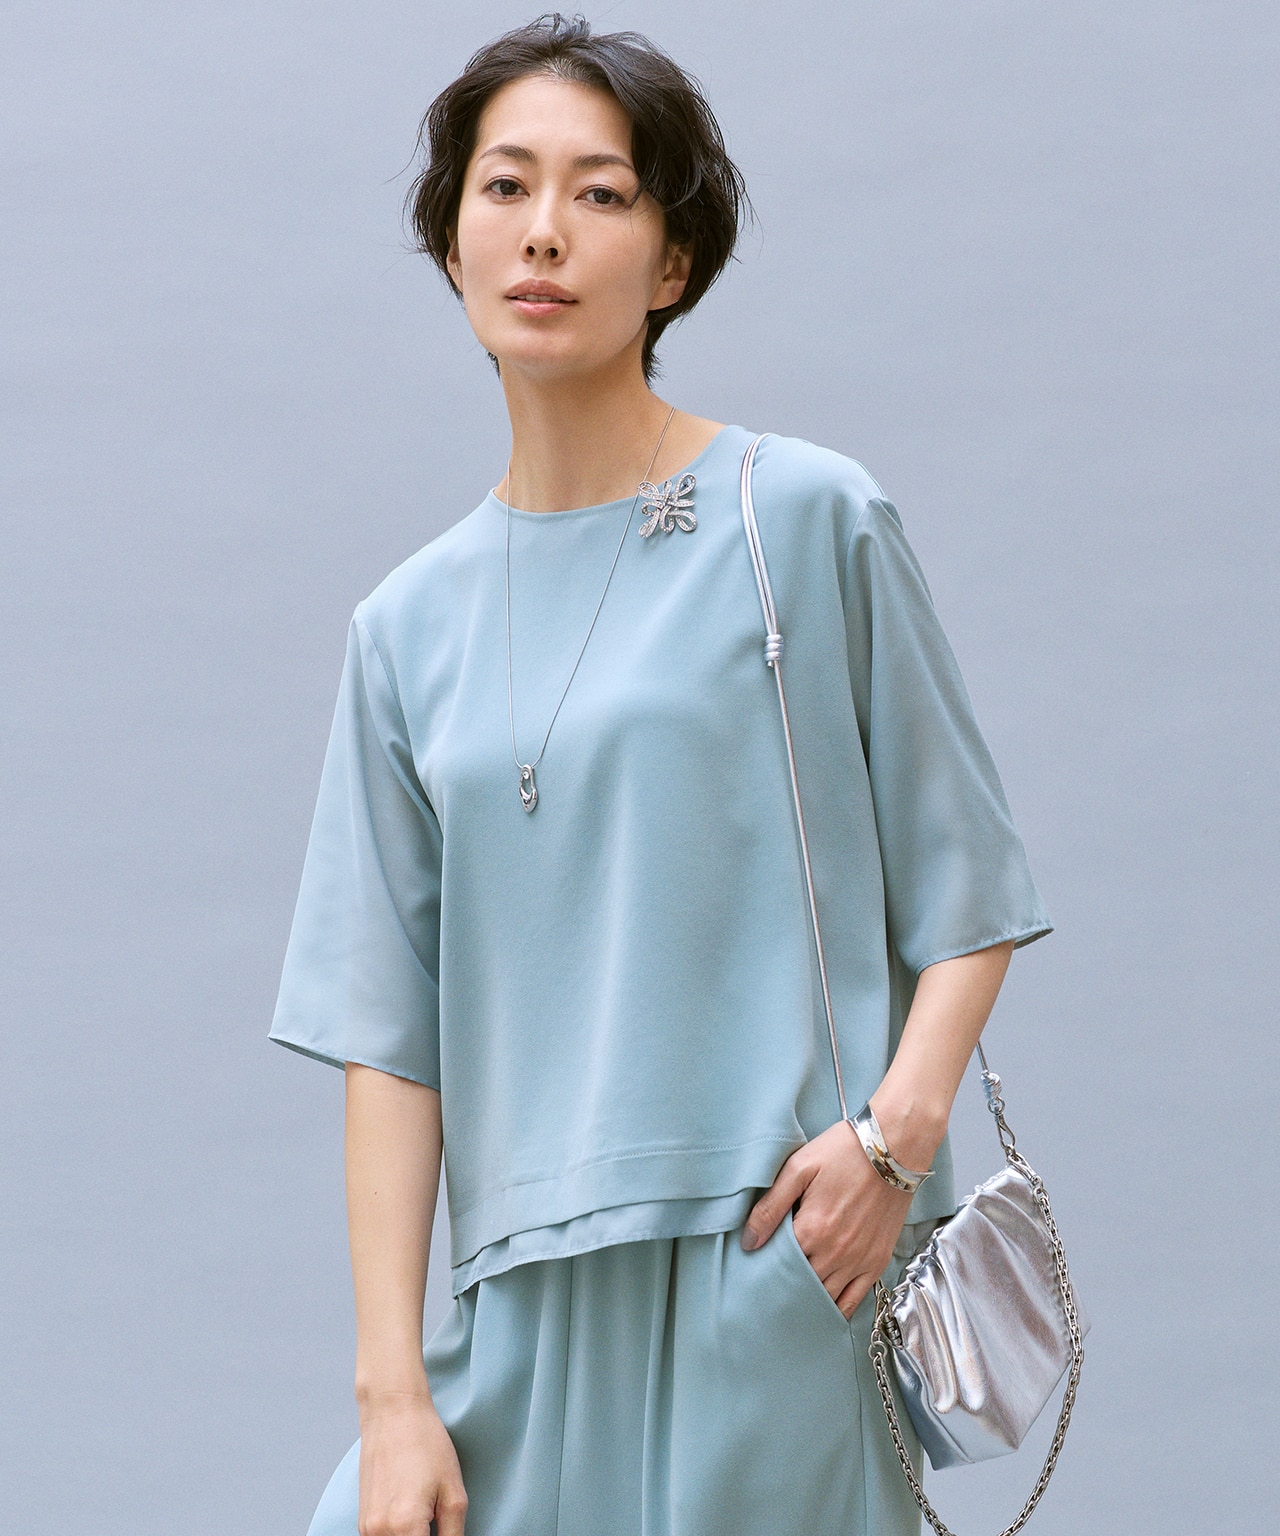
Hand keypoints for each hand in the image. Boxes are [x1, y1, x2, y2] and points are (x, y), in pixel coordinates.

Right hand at [356, 1390, 467, 1535]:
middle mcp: (379, 1532)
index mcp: (406, 1526)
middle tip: (437, 1521)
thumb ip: (454, 1534)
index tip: (445, 1533)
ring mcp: (367, 1529)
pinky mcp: (363, 1522)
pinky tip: (412, 1515)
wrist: (393, 1412)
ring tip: (427, 1515)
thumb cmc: (425, 1444)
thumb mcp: (453, 1492)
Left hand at [741, 1118, 915, 1319]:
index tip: (757, 1263)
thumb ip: (771, 1206)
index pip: (778, 1264)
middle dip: (784, 1283)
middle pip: (800, 1283)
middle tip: (772, 1282)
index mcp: (812, 1229)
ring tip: (793, 1294)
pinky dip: (837, 1308)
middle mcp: (835, 1252)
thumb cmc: (843, 1152)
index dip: (766, 1265)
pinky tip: (824, 1307)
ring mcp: (858, 1260)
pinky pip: (854, 1300)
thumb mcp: (798, 1168)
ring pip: (825, 1296)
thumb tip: (749, 1242)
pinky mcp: (877, 1261)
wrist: (893, 1148)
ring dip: (808, 1297)